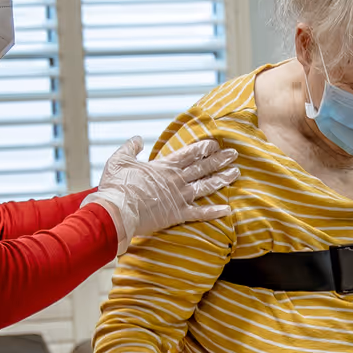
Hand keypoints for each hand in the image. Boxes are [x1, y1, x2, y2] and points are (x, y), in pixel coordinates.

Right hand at [94, 136, 239, 250]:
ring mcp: (179, 197)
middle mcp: (176, 180)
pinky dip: (214, 212)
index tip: (215, 144)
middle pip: (202, 167)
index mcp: (163, 166)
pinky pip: (200, 213)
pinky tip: (227, 209)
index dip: (203, 148)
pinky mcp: (177, 215)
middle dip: (219, 160)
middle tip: (234, 154)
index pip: (188, 154)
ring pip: (206, 186)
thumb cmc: (116, 186)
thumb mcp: (119, 160)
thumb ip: (130, 147)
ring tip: (236, 173)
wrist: (117, 210)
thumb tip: (138, 138)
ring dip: (222, 179)